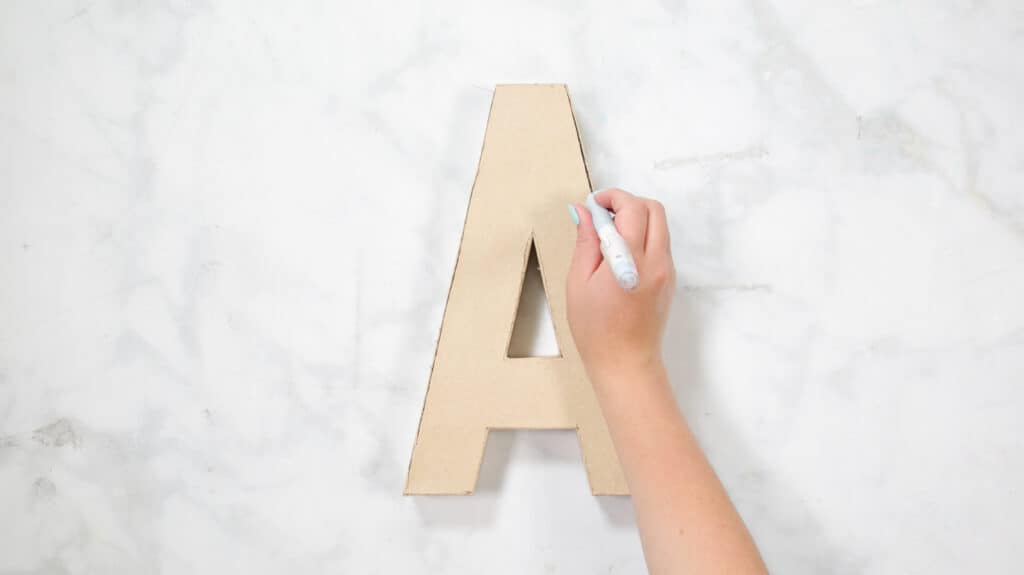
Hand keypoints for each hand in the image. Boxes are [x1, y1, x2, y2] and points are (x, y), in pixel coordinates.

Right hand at [566, 189, 674, 382]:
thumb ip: (585, 242)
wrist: (624, 362)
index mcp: (630, 261)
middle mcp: (656, 262)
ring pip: (660, 224)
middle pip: (653, 209)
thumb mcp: (578, 282)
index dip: (611, 198)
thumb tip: (583, 211)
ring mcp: (667, 270)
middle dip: (627, 203)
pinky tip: (620, 253)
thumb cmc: (595, 329)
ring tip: (608, 235)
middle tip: (602, 215)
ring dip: (636, 218)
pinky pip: (660, 243)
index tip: (592, 205)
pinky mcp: (670, 278)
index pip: (631, 209)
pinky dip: (642, 236)